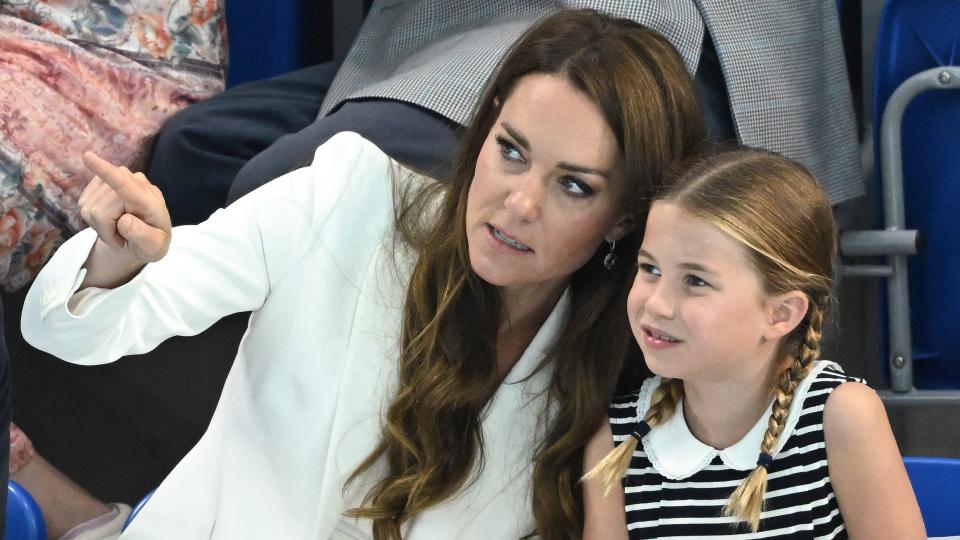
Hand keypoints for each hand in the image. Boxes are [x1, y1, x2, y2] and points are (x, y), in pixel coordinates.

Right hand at [78, 152, 171, 266]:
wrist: (143, 237)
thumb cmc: (152, 242)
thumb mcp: (154, 246)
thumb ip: (144, 237)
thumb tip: (125, 221)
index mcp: (149, 198)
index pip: (125, 184)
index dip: (105, 171)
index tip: (88, 157)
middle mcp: (133, 182)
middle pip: (100, 210)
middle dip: (106, 230)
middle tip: (122, 238)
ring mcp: (115, 181)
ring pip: (89, 208)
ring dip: (101, 226)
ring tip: (118, 230)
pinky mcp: (99, 184)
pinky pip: (83, 205)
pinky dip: (94, 220)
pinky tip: (110, 222)